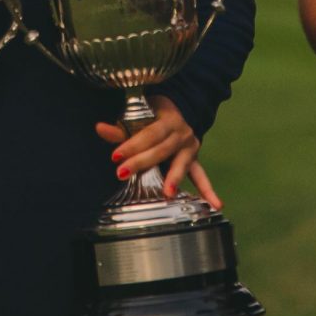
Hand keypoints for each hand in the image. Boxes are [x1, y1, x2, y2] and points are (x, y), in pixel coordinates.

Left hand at [95, 100, 219, 208]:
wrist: (181, 110)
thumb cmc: (154, 117)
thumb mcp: (138, 118)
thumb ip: (120, 128)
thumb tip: (99, 128)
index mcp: (167, 120)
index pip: (148, 134)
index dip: (132, 144)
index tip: (116, 156)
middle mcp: (181, 133)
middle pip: (161, 149)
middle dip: (142, 162)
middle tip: (122, 172)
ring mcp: (190, 148)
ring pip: (182, 164)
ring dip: (175, 179)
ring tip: (168, 193)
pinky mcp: (194, 160)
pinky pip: (201, 176)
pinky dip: (208, 191)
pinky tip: (216, 205)